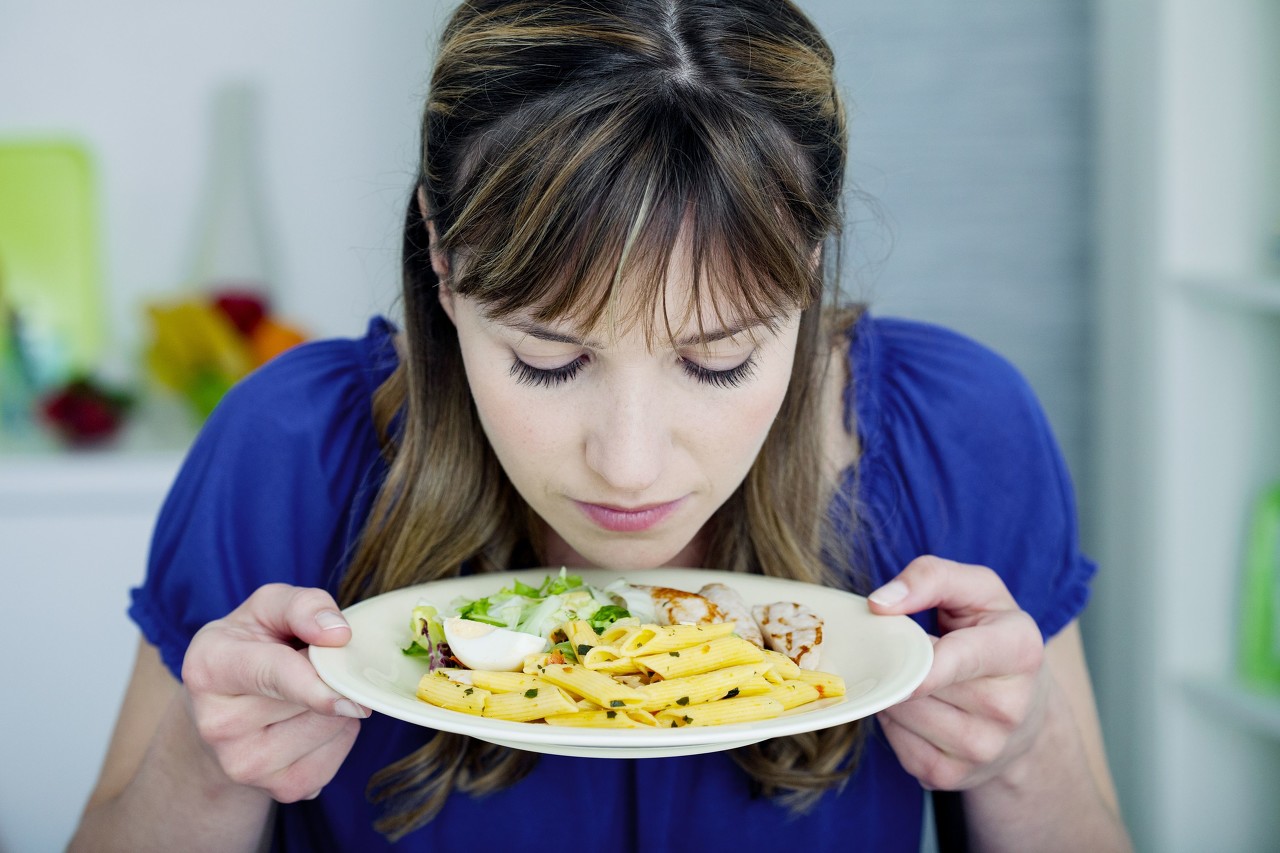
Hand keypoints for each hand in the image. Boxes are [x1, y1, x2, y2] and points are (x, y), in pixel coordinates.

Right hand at [181, 583, 369, 802]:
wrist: (221, 709)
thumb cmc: (251, 646)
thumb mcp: (268, 608)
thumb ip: (303, 605)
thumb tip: (339, 635)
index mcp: (210, 667)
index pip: (273, 675)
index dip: (316, 684)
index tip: (350, 695)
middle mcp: (217, 724)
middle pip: (313, 702)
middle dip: (331, 676)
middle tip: (312, 664)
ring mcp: (245, 765)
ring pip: (332, 728)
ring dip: (338, 705)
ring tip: (305, 693)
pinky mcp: (279, 789)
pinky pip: (337, 757)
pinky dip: (339, 735)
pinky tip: (308, 721)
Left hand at [868, 556, 1046, 790]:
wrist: (1028, 710)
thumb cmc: (992, 635)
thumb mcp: (977, 590)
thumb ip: (931, 577)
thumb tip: (879, 605)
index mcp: (1020, 649)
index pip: (953, 657)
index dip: (911, 650)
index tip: (882, 626)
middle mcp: (1009, 706)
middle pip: (915, 683)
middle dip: (898, 662)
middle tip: (907, 649)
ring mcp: (984, 748)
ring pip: (900, 712)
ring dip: (892, 691)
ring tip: (916, 678)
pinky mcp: (953, 776)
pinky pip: (895, 742)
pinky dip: (893, 721)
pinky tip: (917, 707)